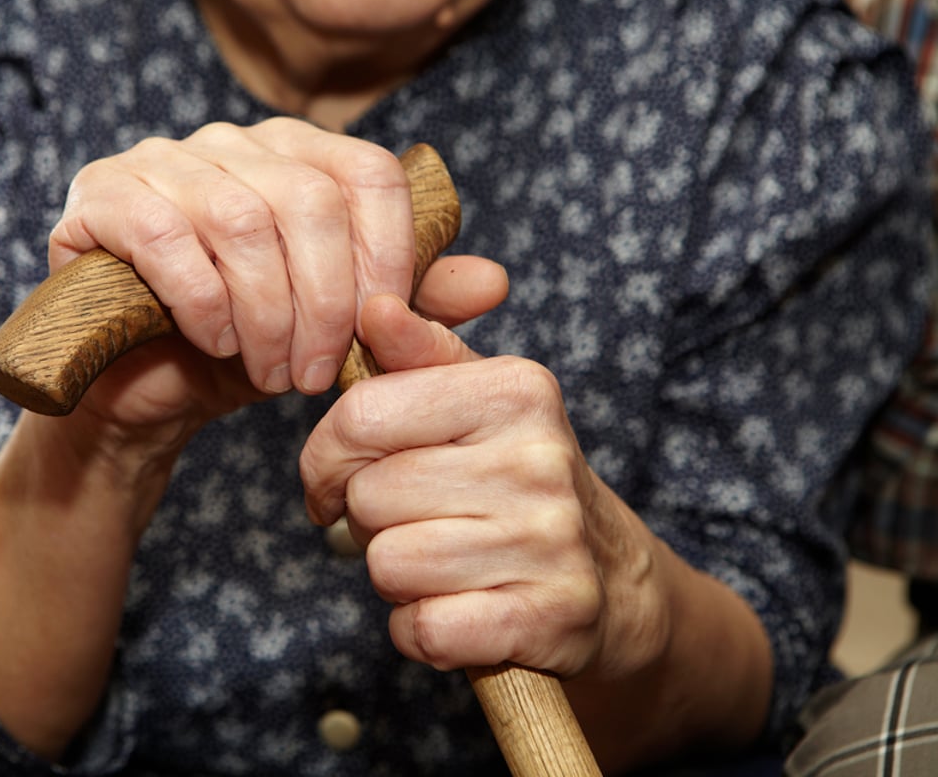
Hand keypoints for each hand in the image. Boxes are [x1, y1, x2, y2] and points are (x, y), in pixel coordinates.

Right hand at [48, 118, 416, 417]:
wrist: (148, 392)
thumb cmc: (250, 352)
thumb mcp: (340, 334)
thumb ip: (411, 306)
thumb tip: (493, 280)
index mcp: (299, 157)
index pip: (367, 172)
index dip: (388, 253)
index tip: (384, 328)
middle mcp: (233, 143)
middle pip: (308, 198)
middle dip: (326, 302)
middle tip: (318, 374)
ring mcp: (162, 161)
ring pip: (242, 219)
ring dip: (267, 314)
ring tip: (272, 371)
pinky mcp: (101, 197)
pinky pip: (166, 237)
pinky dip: (204, 303)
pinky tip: (214, 342)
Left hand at [300, 296, 669, 679]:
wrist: (611, 582)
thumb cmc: (516, 481)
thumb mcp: (477, 403)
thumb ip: (418, 355)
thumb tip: (375, 307)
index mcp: (516, 392)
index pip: (361, 416)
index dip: (326, 457)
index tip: (337, 477)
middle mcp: (538, 460)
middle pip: (369, 496)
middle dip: (370, 519)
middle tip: (416, 522)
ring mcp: (549, 543)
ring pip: (388, 564)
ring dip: (397, 576)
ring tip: (443, 562)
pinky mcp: (547, 620)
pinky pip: (422, 629)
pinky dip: (422, 629)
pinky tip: (458, 608)